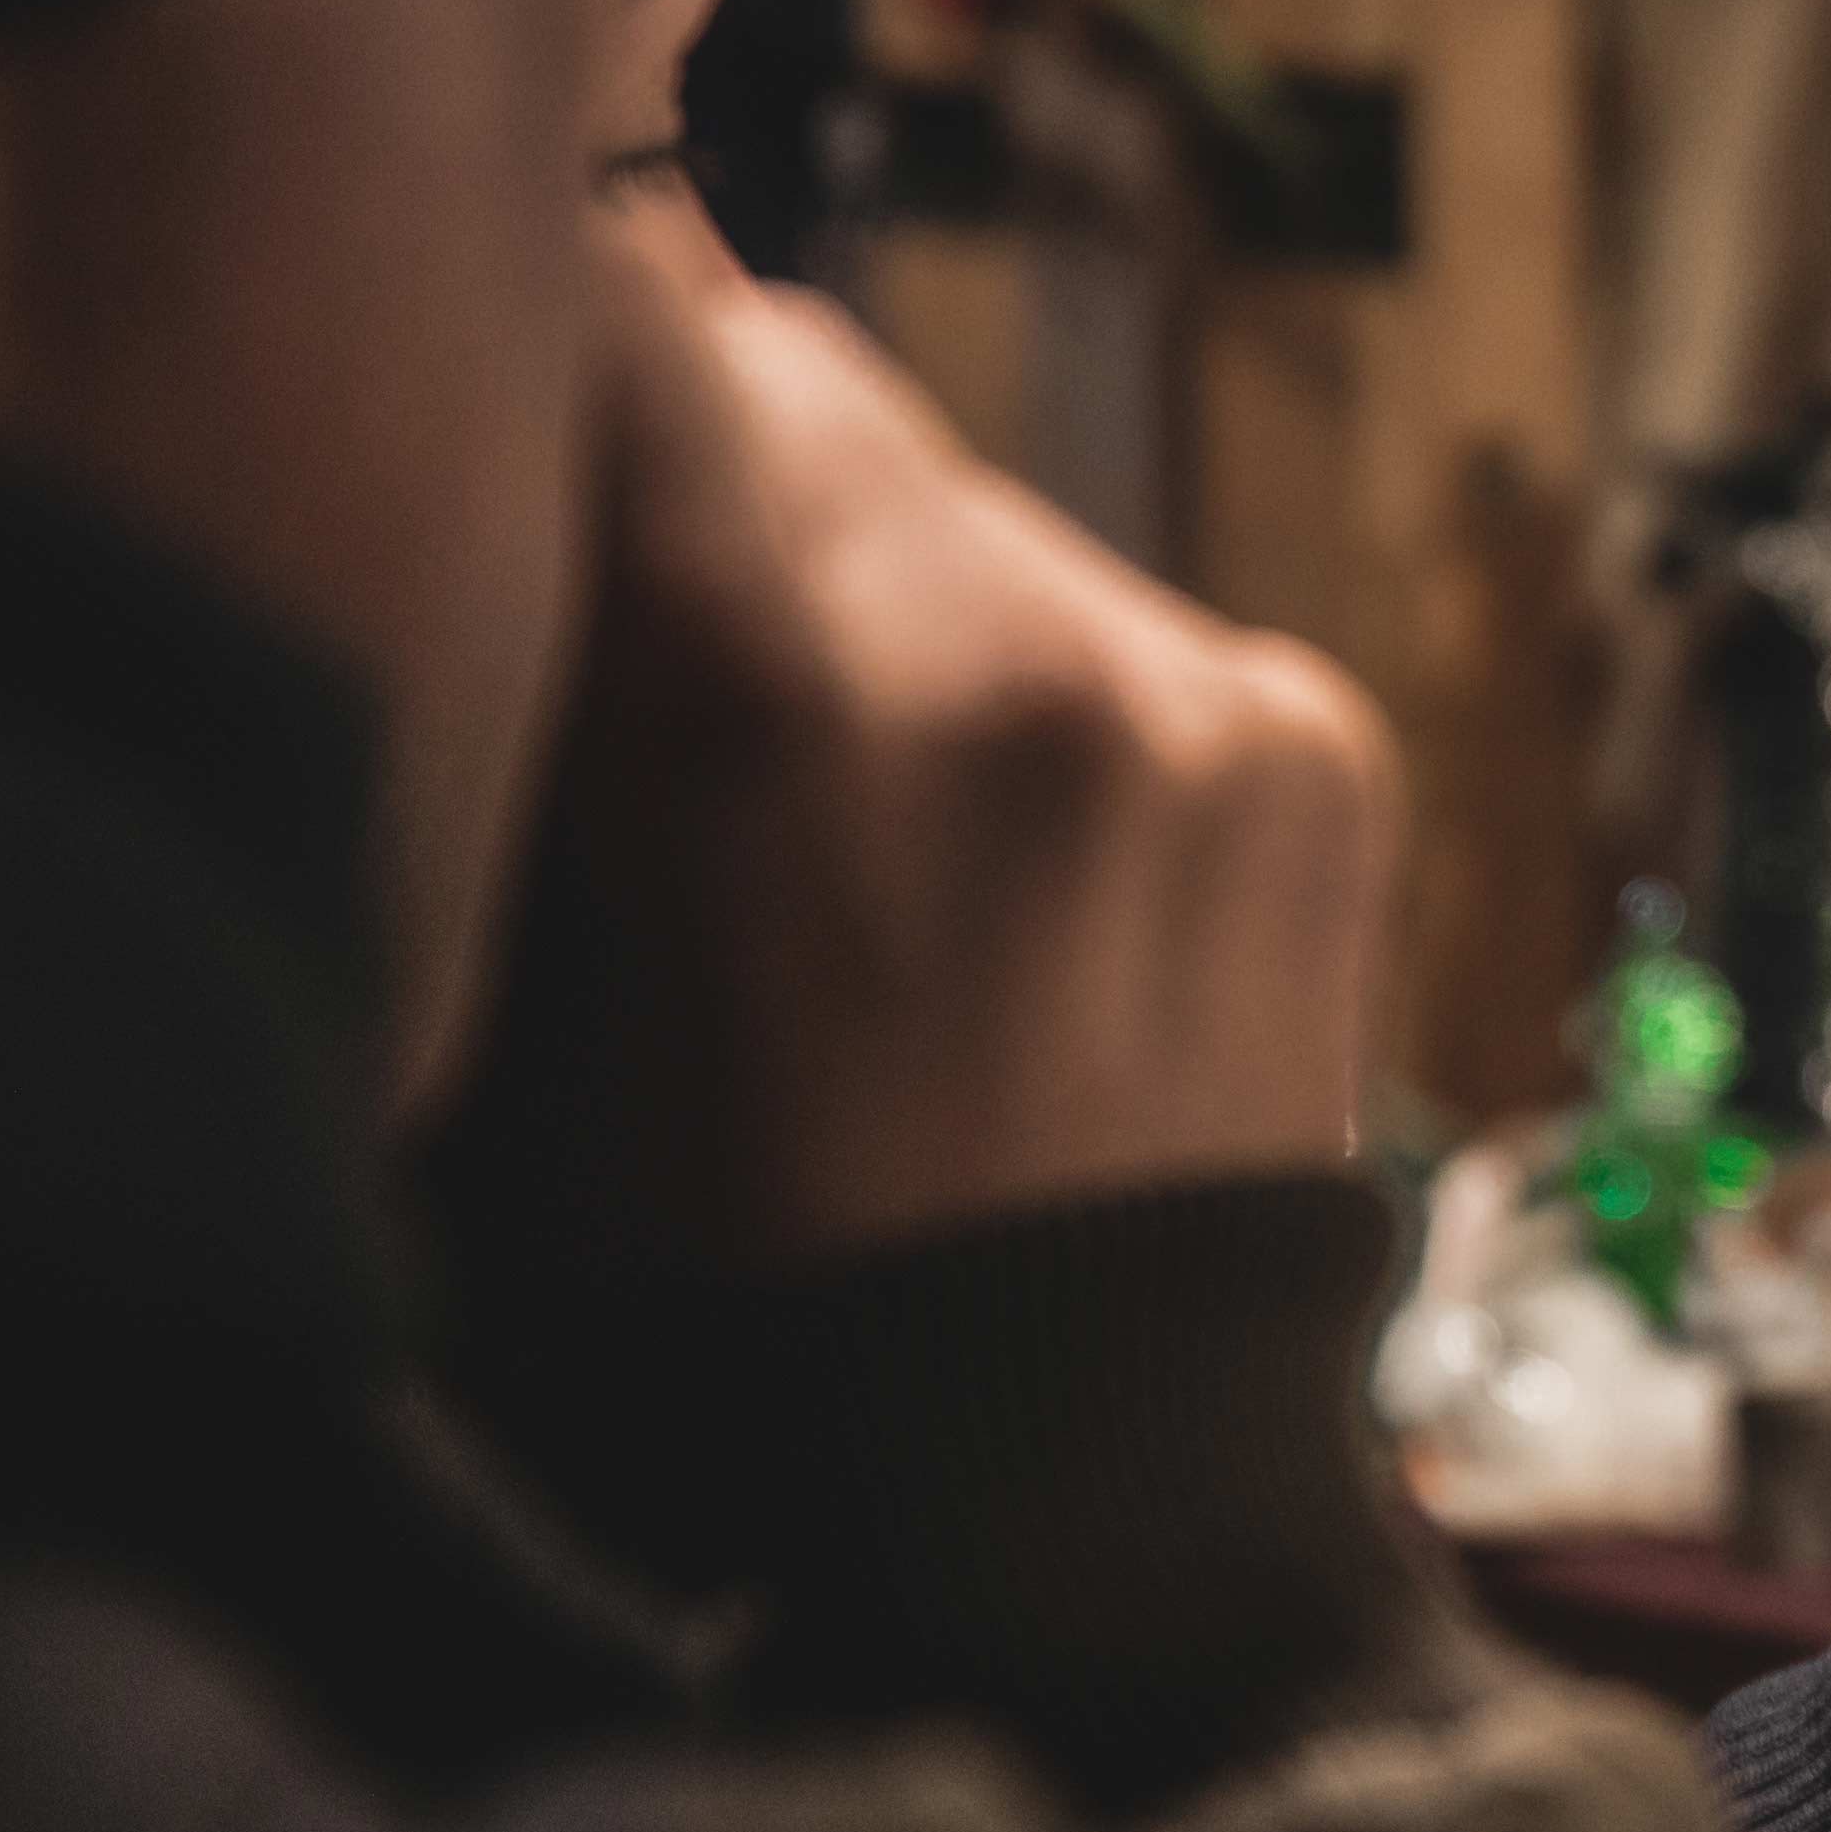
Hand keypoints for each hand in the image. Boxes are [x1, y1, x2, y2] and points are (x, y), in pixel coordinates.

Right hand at [550, 186, 1395, 1262]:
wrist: (1056, 1518)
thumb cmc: (725, 1298)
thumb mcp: (530, 980)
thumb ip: (534, 676)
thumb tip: (510, 417)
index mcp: (774, 702)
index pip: (628, 313)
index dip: (555, 350)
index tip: (514, 413)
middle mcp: (1016, 653)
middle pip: (801, 388)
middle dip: (720, 499)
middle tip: (677, 694)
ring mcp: (1202, 697)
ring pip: (966, 517)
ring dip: (894, 616)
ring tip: (867, 856)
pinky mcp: (1320, 749)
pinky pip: (1122, 630)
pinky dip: (1055, 716)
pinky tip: (1020, 902)